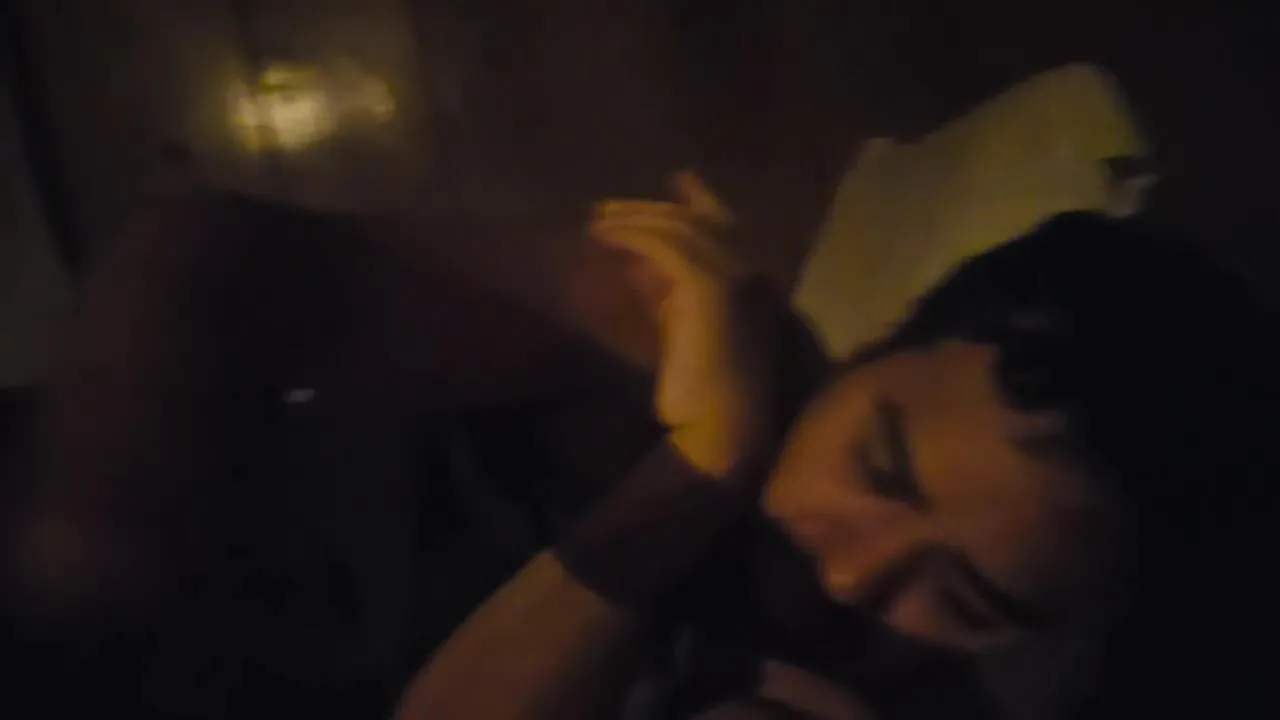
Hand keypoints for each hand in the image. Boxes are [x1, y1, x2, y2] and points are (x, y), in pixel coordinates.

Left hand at [588, 171, 777, 476]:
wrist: (725, 433)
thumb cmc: (708, 406)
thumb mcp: (690, 344)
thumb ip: (677, 307)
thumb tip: (649, 279)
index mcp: (752, 288)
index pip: (728, 228)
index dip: (702, 200)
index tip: (678, 178)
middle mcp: (749, 275)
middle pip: (698, 221)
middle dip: (652, 209)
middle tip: (608, 209)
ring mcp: (735, 278)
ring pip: (680, 228)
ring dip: (635, 220)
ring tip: (597, 223)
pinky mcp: (710, 288)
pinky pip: (667, 247)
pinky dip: (635, 238)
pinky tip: (607, 239)